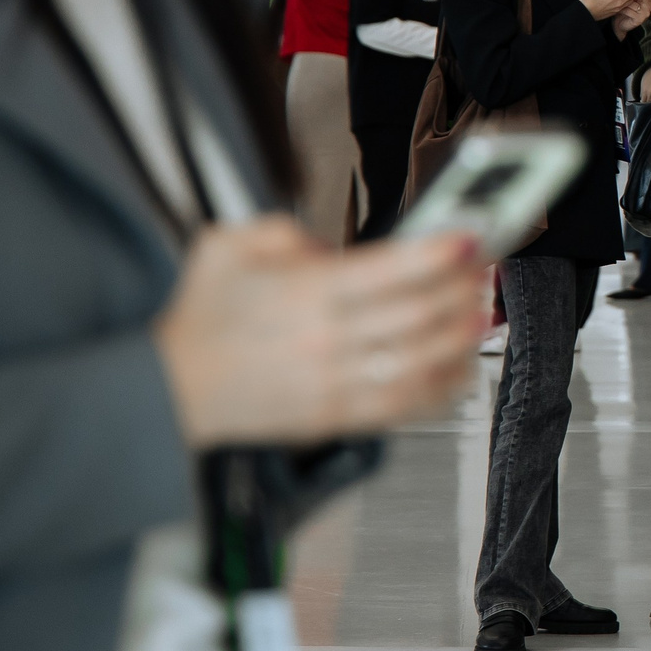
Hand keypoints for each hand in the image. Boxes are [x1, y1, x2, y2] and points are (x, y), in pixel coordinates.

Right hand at [153, 217, 486, 447]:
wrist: (168, 389)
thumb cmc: (199, 317)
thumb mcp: (230, 245)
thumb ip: (287, 232)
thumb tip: (333, 248)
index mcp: (304, 293)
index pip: (388, 270)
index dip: (436, 251)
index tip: (468, 236)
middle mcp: (324, 340)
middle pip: (416, 314)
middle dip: (460, 287)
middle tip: (482, 267)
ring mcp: (332, 383)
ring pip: (418, 362)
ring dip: (460, 337)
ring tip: (480, 311)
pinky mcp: (333, 417)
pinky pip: (402, 407)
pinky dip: (440, 388)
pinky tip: (460, 367)